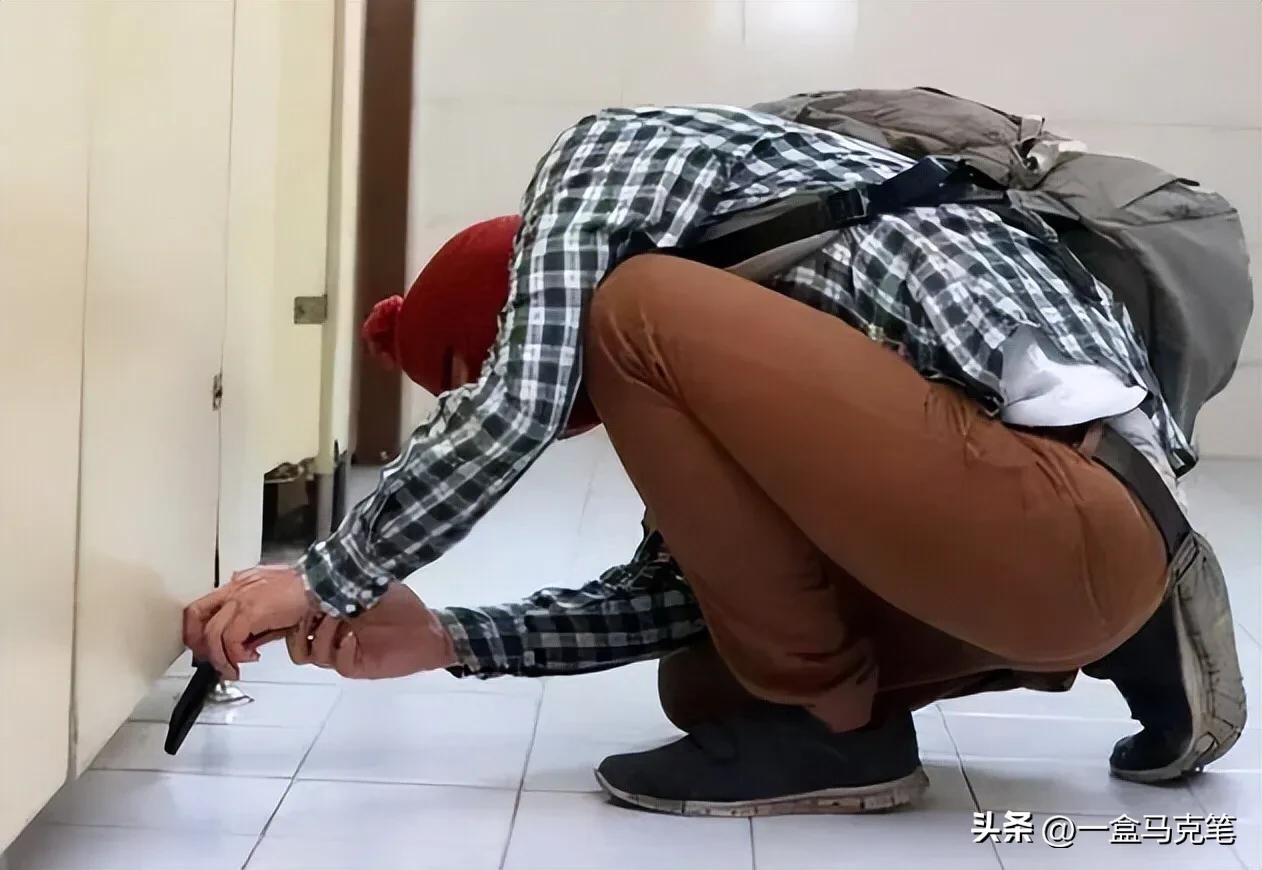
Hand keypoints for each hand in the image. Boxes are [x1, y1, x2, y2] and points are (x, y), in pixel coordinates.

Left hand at [183, 565, 313, 678]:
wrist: (322, 585)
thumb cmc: (307, 592)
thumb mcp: (275, 608)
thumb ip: (257, 623)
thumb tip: (247, 644)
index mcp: (240, 584)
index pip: (204, 605)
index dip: (198, 630)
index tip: (206, 648)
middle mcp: (235, 588)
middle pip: (197, 615)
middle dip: (199, 644)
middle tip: (212, 662)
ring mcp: (241, 598)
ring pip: (212, 632)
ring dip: (220, 657)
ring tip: (232, 669)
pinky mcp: (251, 611)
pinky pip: (230, 639)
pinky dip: (236, 655)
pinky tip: (250, 658)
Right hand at [286, 582, 456, 678]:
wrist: (429, 630)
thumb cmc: (402, 607)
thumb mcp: (374, 585)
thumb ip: (352, 579)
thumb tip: (331, 563)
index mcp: (331, 616)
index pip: (298, 619)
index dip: (293, 611)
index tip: (300, 595)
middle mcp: (332, 636)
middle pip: (296, 641)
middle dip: (301, 625)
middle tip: (314, 608)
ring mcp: (342, 652)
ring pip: (312, 653)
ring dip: (322, 634)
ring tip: (338, 617)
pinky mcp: (356, 666)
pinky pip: (338, 663)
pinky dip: (341, 649)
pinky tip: (353, 636)